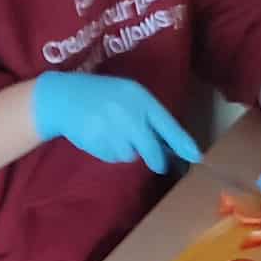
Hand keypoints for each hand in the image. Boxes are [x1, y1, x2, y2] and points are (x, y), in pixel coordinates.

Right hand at [33, 72, 200, 174]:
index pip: (167, 124)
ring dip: (128, 151)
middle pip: (151, 149)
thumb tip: (169, 144)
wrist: (64, 98)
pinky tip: (101, 137)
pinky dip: (111, 152)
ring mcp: (112, 130)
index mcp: (139, 98)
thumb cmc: (102, 96)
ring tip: (113, 134)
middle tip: (159, 164)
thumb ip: (148, 116)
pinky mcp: (98, 143)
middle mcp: (128, 114)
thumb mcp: (128, 96)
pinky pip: (114, 157)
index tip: (196, 156)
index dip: (182, 142)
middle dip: (157, 160)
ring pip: (131, 155)